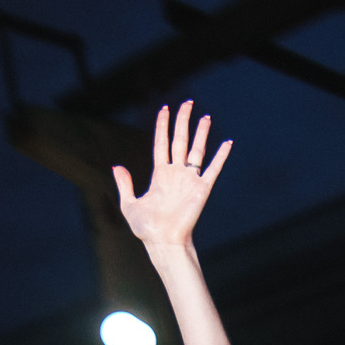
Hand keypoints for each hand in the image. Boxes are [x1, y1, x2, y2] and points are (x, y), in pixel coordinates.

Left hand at [112, 101, 231, 253]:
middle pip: (180, 140)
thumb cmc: (146, 228)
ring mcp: (189, 180)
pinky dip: (221, 156)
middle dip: (183, 121)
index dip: (163, 126)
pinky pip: (213, 169)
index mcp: (160, 175)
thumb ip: (124, 184)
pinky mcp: (201, 189)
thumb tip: (117, 166)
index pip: (162, 143)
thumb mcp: (129, 204)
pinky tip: (227, 143)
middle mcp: (176, 174)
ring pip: (196, 150)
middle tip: (187, 103)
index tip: (165, 109)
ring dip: (201, 133)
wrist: (163, 242)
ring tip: (205, 116)